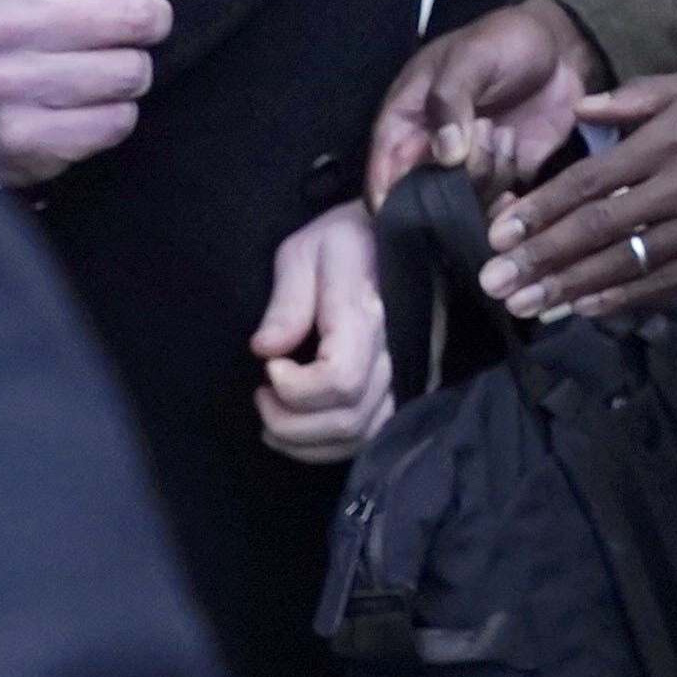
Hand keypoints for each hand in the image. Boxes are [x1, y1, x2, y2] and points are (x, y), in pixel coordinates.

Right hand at [0, 0, 210, 185]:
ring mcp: (8, 82)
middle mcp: (5, 23)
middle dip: (151, 24)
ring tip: (104, 71)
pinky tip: (87, 108)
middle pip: (139, 14)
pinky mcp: (22, 135)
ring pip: (133, 72)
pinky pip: (117, 122)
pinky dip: (116, 117)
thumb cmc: (20, 33)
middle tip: (131, 33)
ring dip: (133, 74)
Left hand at [250, 198, 393, 463]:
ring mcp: (414, 372)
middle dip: (290, 420)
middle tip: (261, 393)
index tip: (268, 365)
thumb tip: (265, 350)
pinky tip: (303, 427)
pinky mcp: (414, 385)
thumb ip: (286, 302)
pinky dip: (332, 443)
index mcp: (371, 312)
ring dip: (307, 441)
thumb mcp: (305, 252)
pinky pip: (375, 434)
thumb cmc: (347, 240)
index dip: (294, 388)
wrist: (403, 233)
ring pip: (361, 435)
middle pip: (347, 418)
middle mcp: (400, 350)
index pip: (339, 380)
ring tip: (273, 416)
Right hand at [369, 0, 602, 203]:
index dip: (387, 202)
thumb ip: (450, 102)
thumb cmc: (502, 41)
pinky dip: (508, 188)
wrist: (559, 45)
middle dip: (448, 189)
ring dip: (485, 175)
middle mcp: (430, 151)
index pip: (382, 174)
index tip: (410, 215)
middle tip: (477, 146)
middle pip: (422, 200)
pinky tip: (516, 149)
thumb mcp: (470, 58)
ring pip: (463, 203)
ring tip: (503, 133)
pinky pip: (497, 202)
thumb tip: (446, 156)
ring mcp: (466, 166)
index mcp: (405, 121)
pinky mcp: (502, 174)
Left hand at [478, 68, 676, 319]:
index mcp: (669, 143)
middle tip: (494, 283)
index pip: (590, 183)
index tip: (499, 233)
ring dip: (570, 289)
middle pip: (598, 231)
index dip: (540, 211)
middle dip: (541, 260)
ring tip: (526, 306)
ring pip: (626, 265)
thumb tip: (578, 109)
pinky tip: (585, 310)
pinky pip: (665, 285)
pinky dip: (623, 299)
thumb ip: (635, 98)